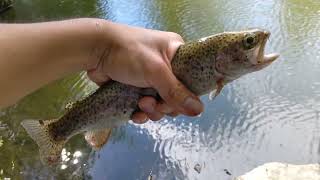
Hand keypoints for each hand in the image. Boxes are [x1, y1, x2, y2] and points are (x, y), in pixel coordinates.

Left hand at [87, 21, 203, 123]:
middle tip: (151, 102)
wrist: (95, 50)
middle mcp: (167, 67)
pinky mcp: (137, 88)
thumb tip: (199, 110)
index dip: (186, 95)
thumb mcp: (156, 70)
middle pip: (176, 96)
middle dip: (165, 105)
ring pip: (161, 104)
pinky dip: (142, 113)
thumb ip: (176, 92)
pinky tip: (135, 115)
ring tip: (141, 104)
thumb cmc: (128, 52)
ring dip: (152, 110)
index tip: (176, 103)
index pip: (191, 80)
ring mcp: (151, 79)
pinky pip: (146, 107)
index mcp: (176, 54)